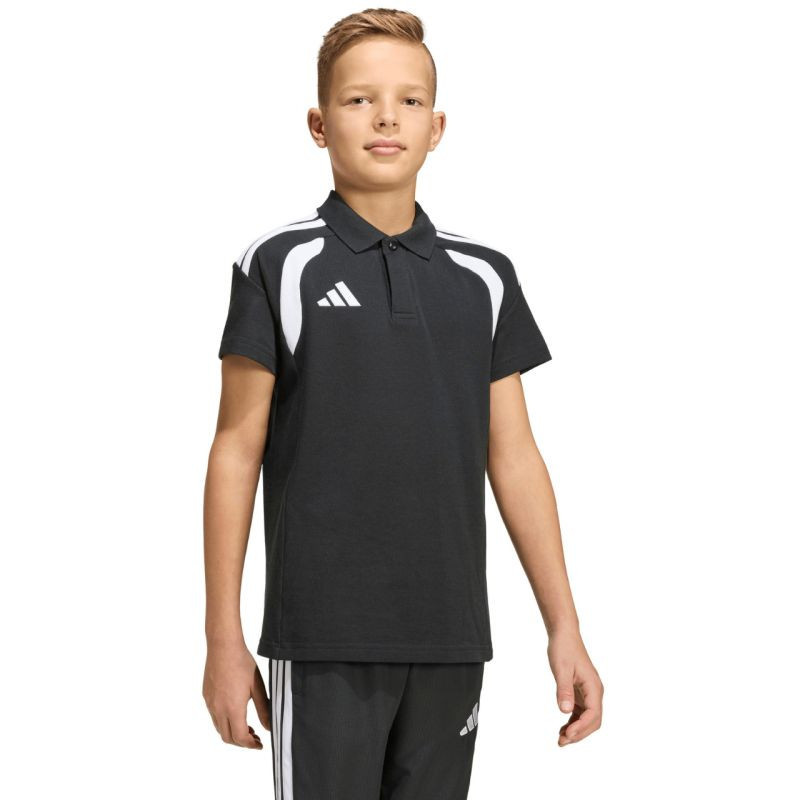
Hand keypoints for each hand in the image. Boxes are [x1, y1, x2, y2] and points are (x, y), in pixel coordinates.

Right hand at [203, 641, 269, 747]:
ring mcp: (210, 703)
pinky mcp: (206, 696)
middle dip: (241, 742)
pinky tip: (234, 712)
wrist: (223, 646)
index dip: (251, 745)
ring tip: (247, 727)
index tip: (260, 744)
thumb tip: (269, 727)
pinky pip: (214, 716)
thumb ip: (264, 709)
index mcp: (233, 708)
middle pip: (227, 738)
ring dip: (232, 733)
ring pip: (219, 728)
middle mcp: (218, 709)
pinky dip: (224, 722)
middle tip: (255, 738)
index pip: (240, 738)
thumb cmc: (243, 663)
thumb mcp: (258, 687)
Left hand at [547, 627, 602, 745]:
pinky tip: (562, 728)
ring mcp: (588, 693)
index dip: (581, 727)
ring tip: (560, 740)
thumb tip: (564, 711)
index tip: (567, 735)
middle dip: (579, 733)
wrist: (564, 635)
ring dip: (576, 730)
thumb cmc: (563, 649)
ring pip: (587, 719)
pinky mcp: (581, 693)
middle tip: (562, 742)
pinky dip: (573, 722)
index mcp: (594, 687)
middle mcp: (594, 692)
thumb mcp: (561, 669)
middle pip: (593, 721)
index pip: (593, 714)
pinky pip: (580, 713)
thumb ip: (564, 690)